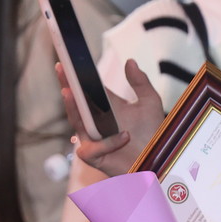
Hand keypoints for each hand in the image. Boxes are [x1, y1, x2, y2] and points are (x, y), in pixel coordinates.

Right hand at [56, 58, 163, 178]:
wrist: (159, 160)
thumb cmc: (153, 135)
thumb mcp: (150, 103)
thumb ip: (140, 83)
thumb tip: (129, 61)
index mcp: (105, 107)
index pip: (86, 89)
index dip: (75, 77)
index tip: (67, 63)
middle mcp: (95, 122)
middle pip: (75, 103)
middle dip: (66, 86)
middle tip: (61, 70)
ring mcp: (92, 139)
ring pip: (76, 122)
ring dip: (72, 108)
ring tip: (69, 92)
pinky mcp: (94, 156)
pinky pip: (93, 148)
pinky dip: (108, 142)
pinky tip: (125, 137)